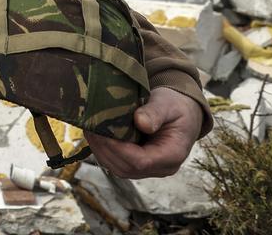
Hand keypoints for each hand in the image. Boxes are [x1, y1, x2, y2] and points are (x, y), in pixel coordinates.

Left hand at [85, 87, 202, 178]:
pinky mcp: (139, 163)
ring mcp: (150, 168)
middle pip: (127, 168)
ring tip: (89, 129)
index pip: (142, 162)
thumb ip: (155, 113)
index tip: (102, 132)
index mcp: (173, 154)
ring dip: (101, 151)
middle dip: (105, 149)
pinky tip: (95, 134)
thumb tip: (140, 122)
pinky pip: (118, 163)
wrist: (183, 111)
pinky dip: (104, 150)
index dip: (119, 149)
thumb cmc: (176, 106)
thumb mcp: (168, 104)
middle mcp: (162, 167)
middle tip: (89, 128)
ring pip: (119, 168)